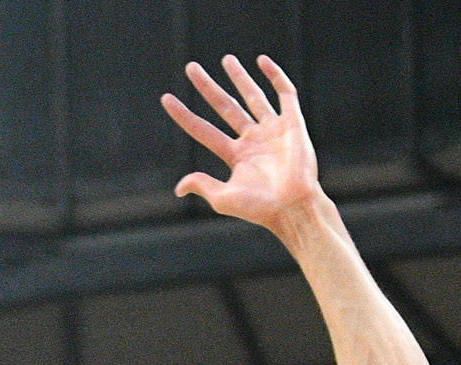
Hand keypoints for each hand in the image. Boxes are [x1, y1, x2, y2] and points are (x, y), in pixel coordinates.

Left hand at [164, 54, 321, 231]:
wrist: (294, 207)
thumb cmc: (261, 208)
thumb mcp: (224, 198)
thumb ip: (203, 186)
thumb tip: (178, 188)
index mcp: (236, 156)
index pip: (203, 130)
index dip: (184, 115)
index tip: (166, 99)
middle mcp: (252, 140)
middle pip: (224, 107)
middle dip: (207, 87)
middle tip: (191, 68)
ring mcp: (272, 130)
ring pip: (252, 97)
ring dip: (239, 77)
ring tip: (226, 59)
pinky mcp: (293, 124)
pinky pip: (284, 94)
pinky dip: (275, 76)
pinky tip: (262, 61)